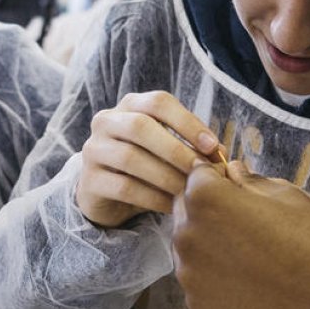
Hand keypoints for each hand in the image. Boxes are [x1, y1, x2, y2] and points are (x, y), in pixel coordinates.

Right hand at [76, 90, 220, 227]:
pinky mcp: (89, 180)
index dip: (187, 122)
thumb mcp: (165, 148)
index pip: (158, 102)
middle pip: (141, 127)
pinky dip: (152, 198)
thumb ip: (189, 144)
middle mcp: (106, 121)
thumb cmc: (144, 164)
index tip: (213, 146)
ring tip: (189, 191)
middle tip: (201, 171)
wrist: (105, 192)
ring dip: (166, 176)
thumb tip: (220, 153)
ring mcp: (94, 149)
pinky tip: (172, 206)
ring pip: (131, 158)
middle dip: (176, 149)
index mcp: (130, 105)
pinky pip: (124, 187)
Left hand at [171, 162, 309, 308]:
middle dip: (207, 210)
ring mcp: (188, 273)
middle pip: (187, 211)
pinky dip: (216, 278)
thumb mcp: (288, 195)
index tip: (236, 187)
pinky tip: (248, 281)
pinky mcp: (197, 304)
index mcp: (206, 198)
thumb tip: (233, 173)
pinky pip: (199, 281)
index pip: (197, 175)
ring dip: (209, 244)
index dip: (217, 178)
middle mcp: (187, 233)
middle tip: (245, 222)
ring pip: (190, 247)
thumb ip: (250, 181)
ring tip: (250, 255)